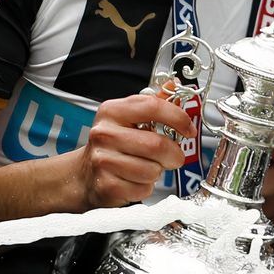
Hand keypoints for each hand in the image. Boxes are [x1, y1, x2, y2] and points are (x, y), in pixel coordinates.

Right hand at [73, 93, 193, 208]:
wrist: (84, 174)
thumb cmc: (113, 145)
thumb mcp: (128, 118)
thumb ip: (153, 104)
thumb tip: (174, 85)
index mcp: (112, 111)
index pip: (153, 106)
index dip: (178, 118)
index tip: (188, 130)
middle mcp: (104, 133)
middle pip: (157, 145)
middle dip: (173, 155)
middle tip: (171, 157)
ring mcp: (103, 160)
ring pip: (152, 170)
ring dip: (156, 172)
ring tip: (145, 167)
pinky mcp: (107, 185)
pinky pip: (143, 189)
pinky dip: (145, 187)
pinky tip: (134, 180)